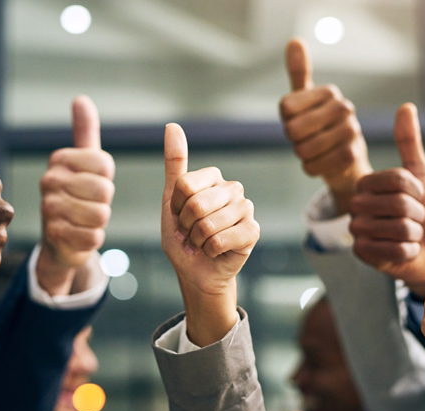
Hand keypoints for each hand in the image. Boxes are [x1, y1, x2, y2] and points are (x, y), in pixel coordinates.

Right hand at [37, 96, 114, 295]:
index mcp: (60, 159)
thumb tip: (80, 98)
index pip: (105, 164)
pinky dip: (92, 239)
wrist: (58, 239)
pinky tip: (78, 235)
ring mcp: (49, 209)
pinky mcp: (55, 236)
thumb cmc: (77, 195)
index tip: (92, 182)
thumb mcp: (83, 162)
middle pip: (105, 191)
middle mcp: (49, 181)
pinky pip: (94, 237)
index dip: (106, 178)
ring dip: (99, 221)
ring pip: (101, 215)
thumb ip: (85, 131)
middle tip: (88, 204)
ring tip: (83, 219)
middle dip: (104, 202)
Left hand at [161, 123, 259, 346]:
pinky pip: (221, 239)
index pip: (184, 185)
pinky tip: (217, 251)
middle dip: (186, 226)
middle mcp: (233, 188)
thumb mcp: (171, 201)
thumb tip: (172, 126)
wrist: (196, 270)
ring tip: (203, 243)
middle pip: (196, 204)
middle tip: (192, 234)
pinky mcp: (253, 231)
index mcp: (213, 178)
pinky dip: (211, 250)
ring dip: (198, 241)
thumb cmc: (183, 236)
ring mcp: (246, 209)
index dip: (176, 207)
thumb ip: (175, 164)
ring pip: (208, 224)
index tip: (179, 216)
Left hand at [279, 38, 371, 213]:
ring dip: (303, 155)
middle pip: (292, 129)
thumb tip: (294, 41)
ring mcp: (351, 131)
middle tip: (307, 139)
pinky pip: (313, 166)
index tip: (301, 121)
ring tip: (316, 150)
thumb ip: (299, 73)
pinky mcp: (351, 155)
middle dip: (294, 140)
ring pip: (302, 149)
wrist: (346, 161)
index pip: (286, 108)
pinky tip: (322, 163)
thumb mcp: (305, 100)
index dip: (287, 120)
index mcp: (329, 92)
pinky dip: (311, 168)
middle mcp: (343, 107)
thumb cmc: (319, 127)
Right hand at [350, 104, 424, 297]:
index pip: (397, 179)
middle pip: (399, 204)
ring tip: (412, 235)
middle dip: (419, 214)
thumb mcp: (421, 174)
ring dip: (417, 234)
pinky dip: (411, 252)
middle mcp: (355, 205)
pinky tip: (407, 251)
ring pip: (400, 228)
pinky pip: (396, 250)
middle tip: (416, 220)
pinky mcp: (362, 254)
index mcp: (365, 183)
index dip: (418, 189)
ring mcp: (356, 231)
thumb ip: (409, 142)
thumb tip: (406, 106)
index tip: (420, 197)